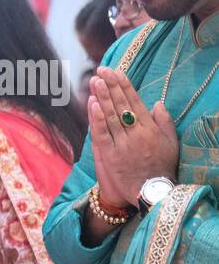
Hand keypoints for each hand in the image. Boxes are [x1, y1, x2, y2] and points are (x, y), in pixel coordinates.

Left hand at [87, 67, 178, 209]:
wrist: (152, 193)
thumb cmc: (162, 168)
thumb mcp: (171, 143)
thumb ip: (164, 122)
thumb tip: (156, 103)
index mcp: (150, 129)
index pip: (135, 102)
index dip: (124, 86)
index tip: (116, 71)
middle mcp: (136, 134)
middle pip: (121, 105)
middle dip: (110, 86)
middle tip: (102, 70)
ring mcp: (122, 145)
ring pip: (110, 117)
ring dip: (102, 97)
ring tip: (95, 81)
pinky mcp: (110, 156)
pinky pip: (102, 134)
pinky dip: (97, 119)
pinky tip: (92, 104)